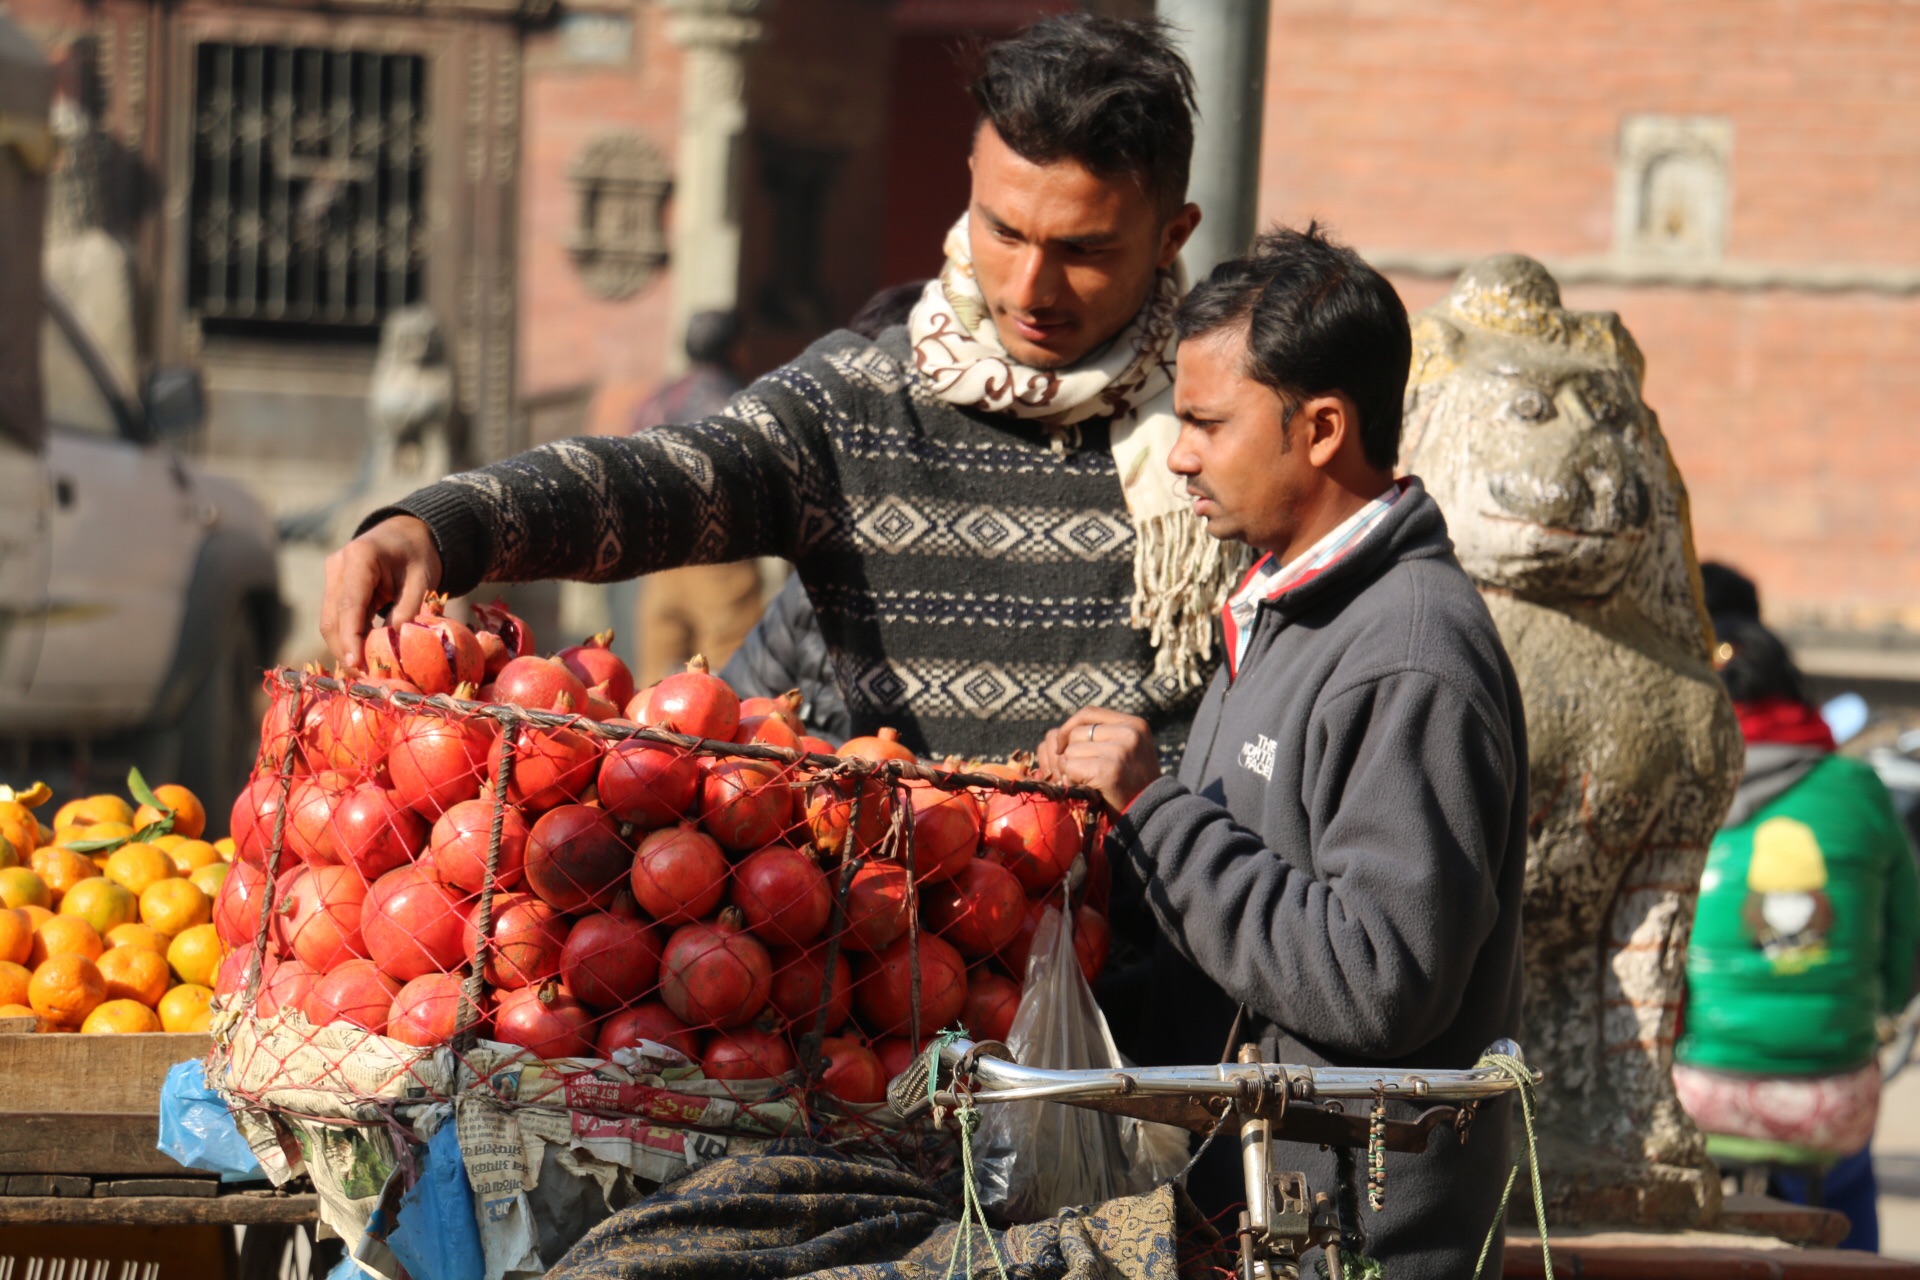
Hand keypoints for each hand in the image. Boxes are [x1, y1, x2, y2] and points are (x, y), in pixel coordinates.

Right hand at [320, 515, 442, 669]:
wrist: (407, 534)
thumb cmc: (418, 556)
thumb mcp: (422, 581)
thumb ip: (408, 610)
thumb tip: (393, 645)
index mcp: (360, 557)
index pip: (349, 604)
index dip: (351, 638)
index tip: (357, 664)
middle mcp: (337, 566)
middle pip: (332, 618)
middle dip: (347, 650)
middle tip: (367, 679)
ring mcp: (332, 577)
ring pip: (330, 622)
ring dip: (346, 648)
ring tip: (368, 672)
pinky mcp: (334, 588)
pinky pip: (337, 619)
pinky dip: (350, 639)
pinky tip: (365, 656)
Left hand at [1037, 708, 1159, 814]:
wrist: (1151, 813)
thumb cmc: (1132, 783)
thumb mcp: (1128, 749)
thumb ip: (1105, 735)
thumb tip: (1065, 731)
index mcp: (1135, 724)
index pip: (1089, 712)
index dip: (1069, 726)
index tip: (1062, 744)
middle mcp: (1130, 733)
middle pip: (1076, 733)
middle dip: (1071, 754)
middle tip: (1084, 773)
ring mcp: (1120, 751)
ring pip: (1071, 751)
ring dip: (1072, 769)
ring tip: (1091, 781)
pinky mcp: (1109, 770)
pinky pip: (1072, 768)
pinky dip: (1074, 780)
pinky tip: (1090, 788)